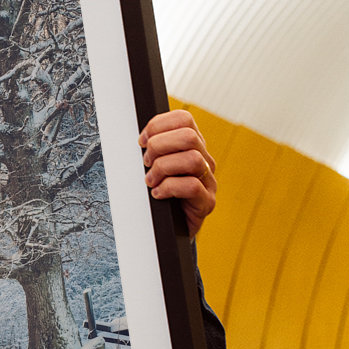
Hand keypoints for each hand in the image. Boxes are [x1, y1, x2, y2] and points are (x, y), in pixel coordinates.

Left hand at [139, 109, 216, 237]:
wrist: (169, 229)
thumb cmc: (159, 194)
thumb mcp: (153, 166)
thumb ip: (152, 149)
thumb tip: (140, 138)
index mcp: (192, 146)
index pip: (184, 119)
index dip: (159, 125)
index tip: (142, 141)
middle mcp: (204, 160)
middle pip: (189, 136)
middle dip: (159, 146)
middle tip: (146, 162)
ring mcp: (209, 181)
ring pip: (192, 159)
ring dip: (163, 168)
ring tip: (150, 180)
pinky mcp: (207, 202)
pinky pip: (192, 186)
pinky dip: (168, 188)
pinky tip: (157, 194)